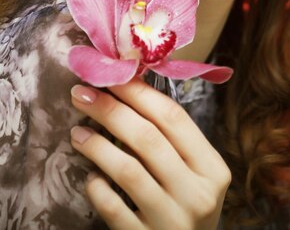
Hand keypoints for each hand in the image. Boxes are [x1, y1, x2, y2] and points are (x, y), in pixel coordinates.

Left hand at [69, 77, 230, 229]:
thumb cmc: (183, 205)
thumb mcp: (189, 172)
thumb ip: (167, 138)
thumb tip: (125, 84)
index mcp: (212, 168)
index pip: (173, 117)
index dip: (137, 91)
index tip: (110, 75)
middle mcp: (199, 195)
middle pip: (148, 138)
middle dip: (110, 110)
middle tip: (81, 94)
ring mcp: (174, 222)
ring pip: (128, 170)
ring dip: (97, 145)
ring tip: (77, 133)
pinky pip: (113, 207)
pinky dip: (97, 187)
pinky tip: (90, 177)